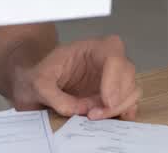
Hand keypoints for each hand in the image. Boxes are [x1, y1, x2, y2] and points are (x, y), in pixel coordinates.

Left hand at [10, 35, 139, 119]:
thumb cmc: (37, 76)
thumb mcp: (37, 83)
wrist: (34, 85)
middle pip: (128, 72)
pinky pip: (129, 101)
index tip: (106, 100)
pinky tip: (113, 120)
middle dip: (117, 97)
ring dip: (120, 106)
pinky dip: (125, 111)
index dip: (114, 78)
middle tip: (95, 114)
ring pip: (132, 87)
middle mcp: (105, 60)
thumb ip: (53, 95)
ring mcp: (112, 77)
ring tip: (95, 117)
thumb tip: (77, 109)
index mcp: (90, 48)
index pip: (113, 55)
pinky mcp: (113, 93)